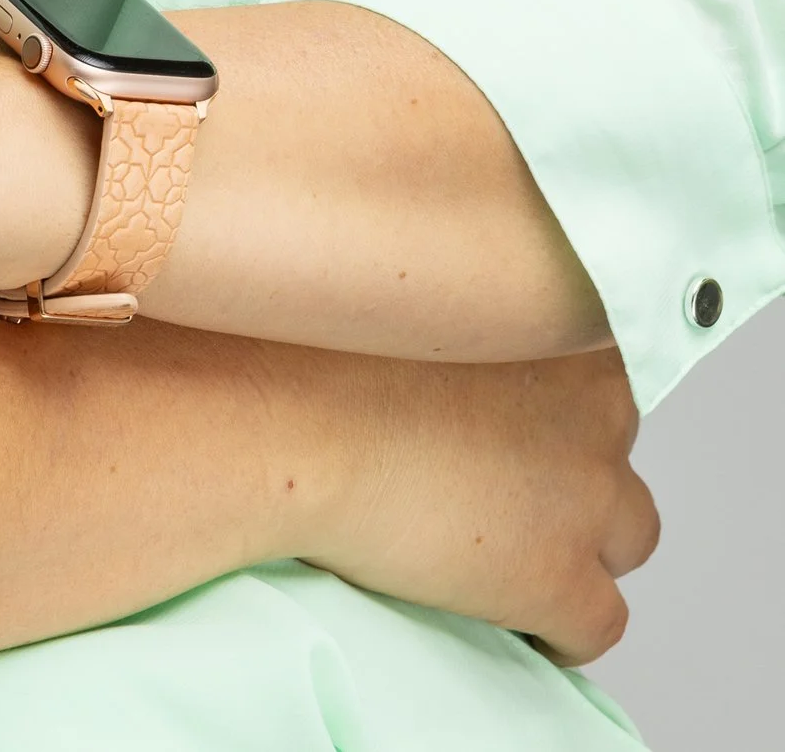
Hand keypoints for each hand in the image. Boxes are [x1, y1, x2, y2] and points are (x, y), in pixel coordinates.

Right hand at [293, 340, 658, 665]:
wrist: (298, 417)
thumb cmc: (322, 345)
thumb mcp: (416, 297)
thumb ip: (465, 319)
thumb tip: (454, 355)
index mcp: (564, 326)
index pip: (595, 378)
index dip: (548, 410)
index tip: (506, 425)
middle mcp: (597, 406)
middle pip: (613, 453)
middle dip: (571, 474)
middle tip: (503, 486)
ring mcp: (586, 496)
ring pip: (630, 538)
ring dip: (582, 546)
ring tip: (518, 555)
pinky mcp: (560, 579)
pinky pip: (599, 625)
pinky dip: (564, 631)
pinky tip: (522, 626)